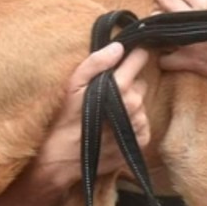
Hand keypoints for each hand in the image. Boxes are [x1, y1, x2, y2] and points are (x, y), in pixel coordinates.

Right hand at [28, 42, 154, 189]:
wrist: (63, 159)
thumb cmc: (65, 120)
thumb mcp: (73, 87)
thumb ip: (95, 63)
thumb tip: (118, 46)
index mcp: (120, 88)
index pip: (141, 59)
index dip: (135, 56)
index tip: (131, 56)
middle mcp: (135, 104)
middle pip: (141, 82)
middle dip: (128, 84)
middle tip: (108, 94)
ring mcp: (140, 123)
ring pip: (142, 103)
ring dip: (130, 104)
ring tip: (108, 114)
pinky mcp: (142, 140)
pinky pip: (143, 122)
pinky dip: (132, 122)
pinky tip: (114, 127)